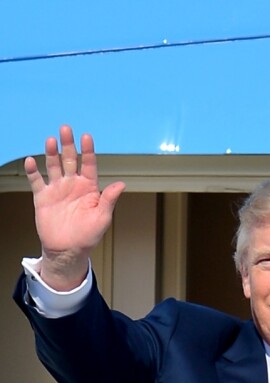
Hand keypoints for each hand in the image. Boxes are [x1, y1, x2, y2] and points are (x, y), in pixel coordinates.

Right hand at [25, 125, 124, 289]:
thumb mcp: (103, 217)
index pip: (88, 164)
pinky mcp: (43, 197)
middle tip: (66, 129)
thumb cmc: (89, 235)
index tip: (87, 136)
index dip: (88, 151)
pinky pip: (37, 181)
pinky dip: (33, 171)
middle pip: (70, 160)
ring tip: (51, 140)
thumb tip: (121, 184)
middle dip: (68, 144)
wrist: (68, 250)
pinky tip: (31, 161)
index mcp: (89, 188)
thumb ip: (109, 199)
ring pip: (53, 166)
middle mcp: (73, 185)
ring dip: (51, 153)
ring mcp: (57, 190)